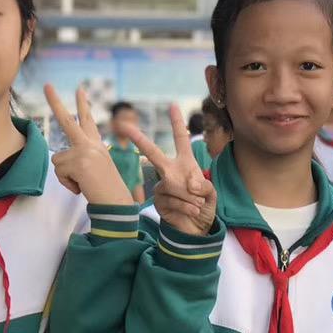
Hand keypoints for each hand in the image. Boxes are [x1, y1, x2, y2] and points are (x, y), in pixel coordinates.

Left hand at [45, 85, 134, 205]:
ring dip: (65, 176)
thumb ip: (79, 158)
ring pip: (57, 160)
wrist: (116, 203)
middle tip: (47, 85)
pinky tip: (82, 186)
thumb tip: (60, 161)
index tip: (79, 89)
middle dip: (55, 102)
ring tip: (82, 182)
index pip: (88, 121)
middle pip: (68, 120)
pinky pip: (59, 172)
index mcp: (96, 145)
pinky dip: (67, 183)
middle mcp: (91, 144)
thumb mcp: (93, 169)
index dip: (83, 105)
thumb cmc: (105, 190)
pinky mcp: (79, 161)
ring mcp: (85, 151)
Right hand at [128, 105, 216, 235]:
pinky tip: (192, 212)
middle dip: (138, 140)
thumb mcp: (210, 193)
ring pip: (174, 186)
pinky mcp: (158, 201)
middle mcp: (170, 171)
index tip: (172, 105)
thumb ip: (203, 185)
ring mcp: (162, 186)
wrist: (197, 228)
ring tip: (197, 206)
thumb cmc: (204, 206)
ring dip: (191, 199)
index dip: (177, 122)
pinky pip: (172, 200)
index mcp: (185, 163)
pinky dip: (186, 207)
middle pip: (153, 153)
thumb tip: (188, 184)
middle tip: (123, 126)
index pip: (181, 138)